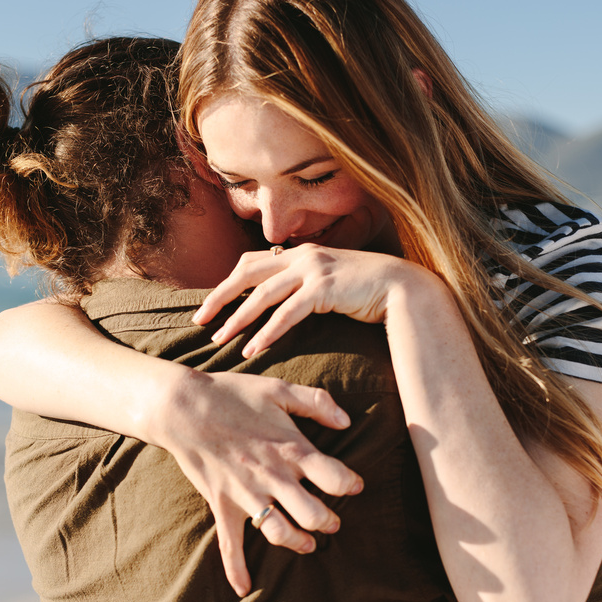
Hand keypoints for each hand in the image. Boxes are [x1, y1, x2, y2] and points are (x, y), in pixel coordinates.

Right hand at [153, 368, 362, 597]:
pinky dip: (237, 569)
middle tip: (333, 522)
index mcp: (291, 450)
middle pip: (313, 514)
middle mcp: (273, 478)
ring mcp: (247, 496)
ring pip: (281, 533)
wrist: (183, 407)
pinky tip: (244, 589)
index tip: (355, 485)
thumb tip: (346, 421)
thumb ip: (316, 402)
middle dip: (329, 521)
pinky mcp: (223, 506)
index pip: (334, 478)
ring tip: (309, 544)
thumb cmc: (233, 394)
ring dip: (300, 543)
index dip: (350, 484)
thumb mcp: (279, 389)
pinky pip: (230, 545)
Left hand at [193, 244, 424, 354]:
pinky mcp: (325, 288)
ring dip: (238, 318)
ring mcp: (314, 270)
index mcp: (301, 252)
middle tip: (198, 320)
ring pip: (263, 295)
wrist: (403, 288)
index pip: (252, 262)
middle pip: (247, 274)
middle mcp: (303, 256)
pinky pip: (288, 313)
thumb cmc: (367, 290)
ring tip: (219, 339)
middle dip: (219, 297)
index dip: (228, 282)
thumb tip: (284, 301)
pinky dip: (267, 332)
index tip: (210, 303)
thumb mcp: (330, 281)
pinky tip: (254, 349)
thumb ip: (306, 284)